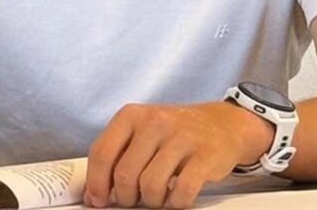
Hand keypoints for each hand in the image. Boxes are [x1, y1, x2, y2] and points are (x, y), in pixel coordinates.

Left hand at [83, 101, 272, 208]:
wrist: (222, 124)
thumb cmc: (175, 133)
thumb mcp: (142, 132)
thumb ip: (117, 156)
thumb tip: (94, 195)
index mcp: (132, 115)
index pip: (102, 153)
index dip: (96, 183)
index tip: (98, 199)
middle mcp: (155, 122)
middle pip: (125, 175)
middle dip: (126, 197)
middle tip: (134, 199)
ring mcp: (182, 137)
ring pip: (151, 186)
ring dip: (152, 201)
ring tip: (158, 195)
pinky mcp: (205, 155)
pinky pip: (181, 192)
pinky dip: (176, 202)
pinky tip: (177, 195)